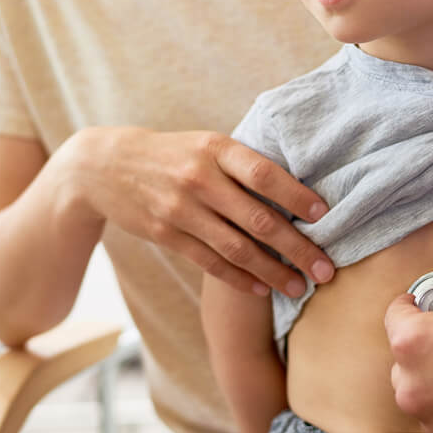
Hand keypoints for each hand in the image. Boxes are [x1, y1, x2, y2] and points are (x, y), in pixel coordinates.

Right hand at [60, 127, 333, 296]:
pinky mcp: (166, 235)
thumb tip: (300, 186)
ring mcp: (180, 209)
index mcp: (215, 149)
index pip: (265, 174)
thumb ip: (243, 162)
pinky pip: (210, 263)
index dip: (297, 196)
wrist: (105, 167)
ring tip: (300, 288)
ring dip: (273, 272)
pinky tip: (261, 289)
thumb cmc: (172, 153)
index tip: (326, 216)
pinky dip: (239, 278)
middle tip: (328, 269)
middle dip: (298, 248)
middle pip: (259, 220)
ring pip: (237, 248)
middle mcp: (199, 179)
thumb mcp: (205, 143)